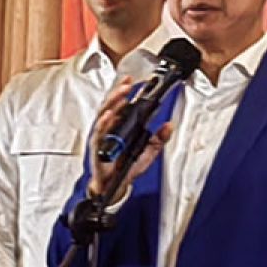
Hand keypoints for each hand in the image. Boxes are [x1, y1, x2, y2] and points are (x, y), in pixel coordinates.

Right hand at [87, 76, 172, 199]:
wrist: (114, 185)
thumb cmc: (126, 166)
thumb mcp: (148, 151)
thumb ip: (159, 138)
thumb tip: (169, 126)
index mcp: (119, 126)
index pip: (120, 105)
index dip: (124, 91)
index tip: (133, 81)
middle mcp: (109, 129)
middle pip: (111, 106)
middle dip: (119, 93)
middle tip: (128, 84)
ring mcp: (102, 137)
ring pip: (104, 116)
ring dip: (112, 104)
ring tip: (121, 94)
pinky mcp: (97, 148)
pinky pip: (99, 134)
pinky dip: (104, 123)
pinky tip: (110, 116)